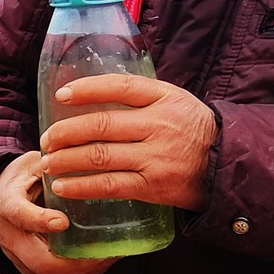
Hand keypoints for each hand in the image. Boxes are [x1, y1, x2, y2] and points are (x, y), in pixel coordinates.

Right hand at [0, 152, 110, 273]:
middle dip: (74, 261)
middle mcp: (10, 236)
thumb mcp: (32, 166)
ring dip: (82, 270)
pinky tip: (101, 261)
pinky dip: (80, 272)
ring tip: (110, 257)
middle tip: (103, 252)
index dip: (40, 221)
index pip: (20, 216)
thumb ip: (54, 166)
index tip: (63, 222)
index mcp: (8, 205)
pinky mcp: (29, 267)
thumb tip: (87, 157)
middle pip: (39, 260)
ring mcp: (18, 256)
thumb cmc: (20, 181)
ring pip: (50, 273)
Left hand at [39, 75, 216, 210]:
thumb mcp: (175, 102)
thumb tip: (92, 93)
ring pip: (99, 156)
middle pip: (101, 125)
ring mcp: (155, 157)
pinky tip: (62, 187)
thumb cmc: (193, 130)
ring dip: (65, 160)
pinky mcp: (153, 185)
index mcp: (164, 98)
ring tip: (48, 163)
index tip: (61, 96)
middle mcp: (159, 125)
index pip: (120, 86)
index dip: (87, 89)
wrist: (227, 165)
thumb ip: (141, 97)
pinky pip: (109, 186)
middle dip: (65, 133)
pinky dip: (80, 187)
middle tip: (46, 140)